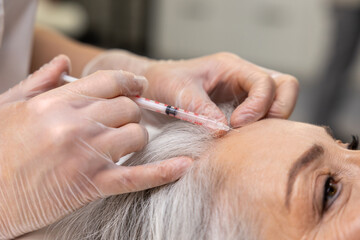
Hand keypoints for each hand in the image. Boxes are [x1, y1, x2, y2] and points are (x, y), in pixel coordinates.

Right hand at [0, 55, 191, 238]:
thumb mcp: (9, 106)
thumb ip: (39, 81)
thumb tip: (62, 62)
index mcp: (57, 102)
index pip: (110, 82)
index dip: (130, 83)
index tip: (139, 87)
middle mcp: (75, 123)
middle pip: (128, 109)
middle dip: (130, 114)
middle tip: (122, 122)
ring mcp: (86, 154)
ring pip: (137, 136)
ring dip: (136, 138)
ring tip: (125, 144)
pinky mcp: (92, 184)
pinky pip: (138, 176)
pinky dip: (164, 172)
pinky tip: (183, 165)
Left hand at [83, 51, 298, 130]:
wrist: (151, 91)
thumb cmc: (162, 83)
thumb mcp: (178, 92)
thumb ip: (201, 110)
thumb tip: (223, 132)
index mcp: (231, 67)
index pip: (266, 81)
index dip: (259, 104)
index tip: (236, 124)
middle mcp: (242, 79)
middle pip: (285, 88)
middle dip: (277, 111)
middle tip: (251, 131)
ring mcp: (243, 95)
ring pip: (278, 104)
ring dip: (268, 123)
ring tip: (243, 139)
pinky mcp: (238, 112)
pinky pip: (261, 120)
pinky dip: (257, 132)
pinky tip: (237, 142)